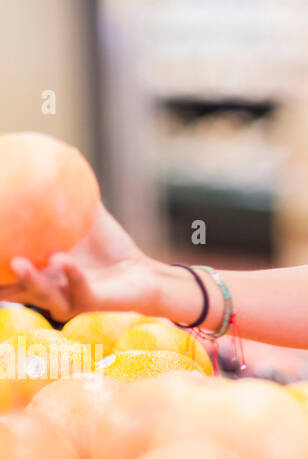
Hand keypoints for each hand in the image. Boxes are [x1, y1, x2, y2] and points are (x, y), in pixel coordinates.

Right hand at [0, 203, 159, 322]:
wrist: (142, 273)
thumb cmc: (110, 248)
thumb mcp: (87, 220)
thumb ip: (72, 197)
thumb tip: (66, 156)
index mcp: (37, 272)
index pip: (2, 272)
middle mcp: (44, 289)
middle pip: (10, 289)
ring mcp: (64, 299)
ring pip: (40, 293)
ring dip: (28, 279)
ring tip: (17, 262)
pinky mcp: (87, 303)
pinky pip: (77, 289)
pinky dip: (70, 273)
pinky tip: (62, 259)